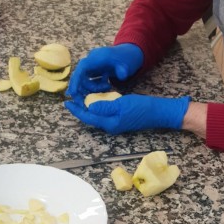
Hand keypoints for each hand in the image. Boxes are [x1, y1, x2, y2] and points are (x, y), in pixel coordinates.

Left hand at [65, 93, 190, 134]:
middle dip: (79, 109)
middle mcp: (109, 125)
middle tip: (71, 98)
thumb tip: (89, 106)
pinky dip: (96, 106)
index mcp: (108, 123)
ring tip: (79, 98)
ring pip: (96, 116)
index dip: (76, 110)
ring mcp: (115, 123)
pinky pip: (103, 113)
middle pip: (90, 118)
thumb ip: (104, 106)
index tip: (67, 102)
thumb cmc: (140, 108)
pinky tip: (94, 99)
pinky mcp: (119, 118)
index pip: (88, 117)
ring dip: (87, 108)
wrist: (156, 112)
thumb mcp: (121, 104)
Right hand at [68, 43, 143, 104]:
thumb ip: (123, 70)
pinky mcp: (94, 71)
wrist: (128, 53)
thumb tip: (122, 76)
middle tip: (87, 101)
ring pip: (84, 81)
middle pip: (79, 76)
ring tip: (107, 87)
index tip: (73, 93)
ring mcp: (92, 66)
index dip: (76, 81)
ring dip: (92, 88)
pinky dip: (94, 87)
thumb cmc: (126, 58)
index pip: (82, 69)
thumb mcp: (126, 64)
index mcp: (96, 58)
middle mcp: (91, 61)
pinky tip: (106, 86)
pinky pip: (89, 81)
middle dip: (81, 90)